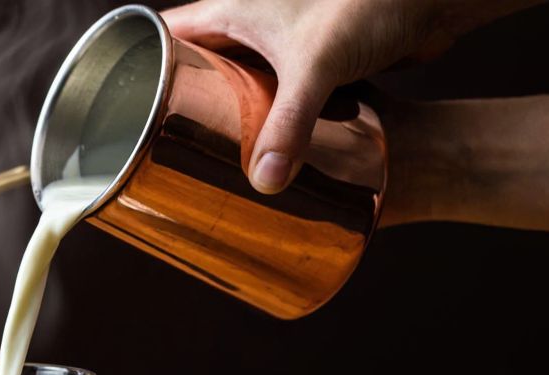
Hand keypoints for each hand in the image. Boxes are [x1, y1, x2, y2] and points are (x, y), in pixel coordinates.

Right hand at [163, 0, 534, 193]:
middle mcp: (250, 28)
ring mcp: (281, 50)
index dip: (136, 66)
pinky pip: (274, 105)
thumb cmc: (369, 6)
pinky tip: (258, 161)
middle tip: (156, 154)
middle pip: (195, 72)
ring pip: (235, 92)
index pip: (164, 36)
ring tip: (197, 167)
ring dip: (221, 125)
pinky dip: (263, 130)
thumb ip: (288, 125)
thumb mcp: (316, 67)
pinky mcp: (312, 71)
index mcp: (231, 11)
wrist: (432, 1)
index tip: (116, 109)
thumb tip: (263, 182)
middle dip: (176, 110)